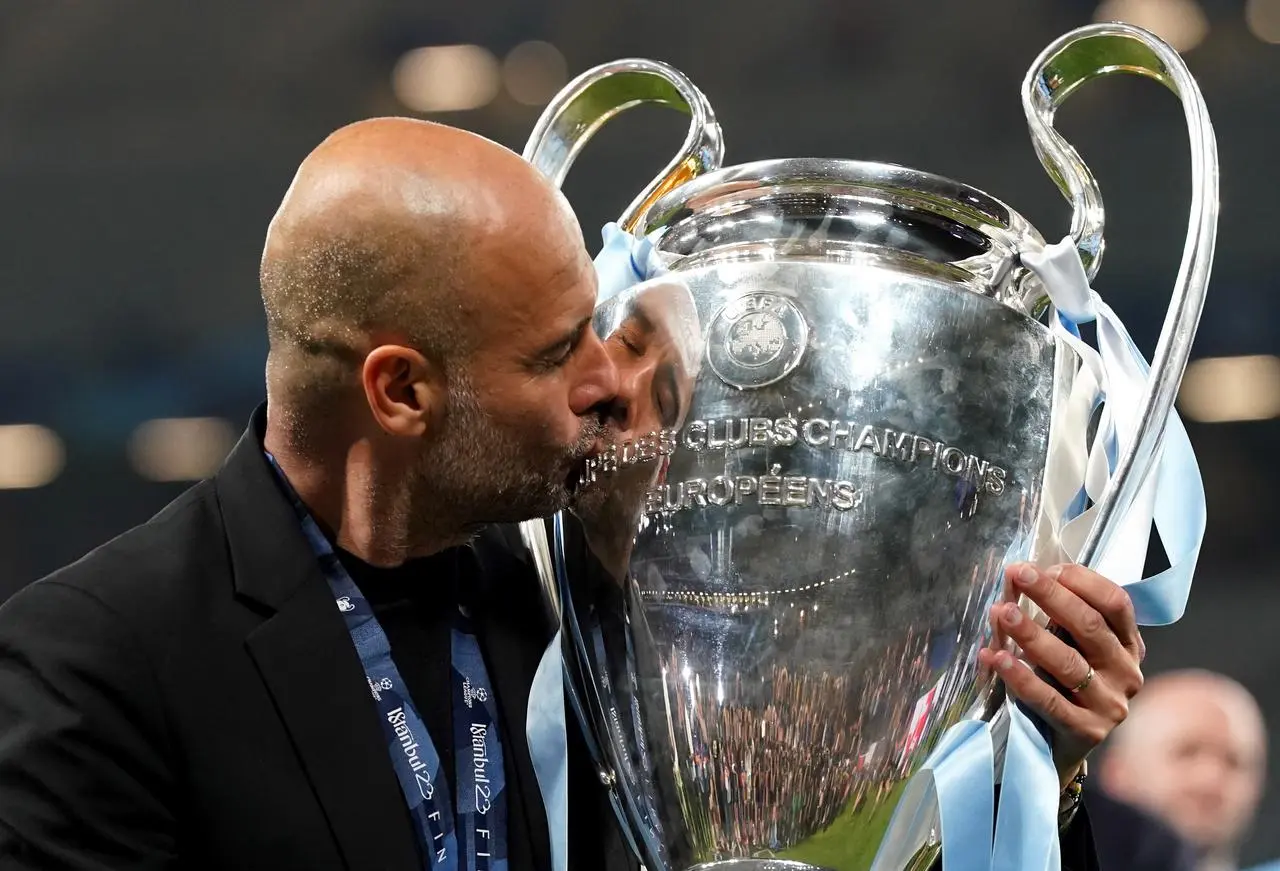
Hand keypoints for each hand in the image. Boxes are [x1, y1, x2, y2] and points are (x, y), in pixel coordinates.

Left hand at [976, 562, 1144, 788]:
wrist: (1063, 744)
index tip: (1045, 567)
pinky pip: (1048, 700)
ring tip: (1002, 613)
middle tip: (1018, 575)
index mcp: (1128, 644)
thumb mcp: (1071, 645)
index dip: (1082, 581)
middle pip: (1089, 626)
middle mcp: (1126, 672)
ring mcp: (1110, 704)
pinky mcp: (1086, 730)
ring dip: (1031, 634)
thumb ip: (1056, 616)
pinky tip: (995, 657)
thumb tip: (1019, 577)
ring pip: (1068, 662)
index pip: (1116, 603)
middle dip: (1050, 596)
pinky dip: (1020, 677)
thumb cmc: (1064, 683)